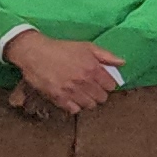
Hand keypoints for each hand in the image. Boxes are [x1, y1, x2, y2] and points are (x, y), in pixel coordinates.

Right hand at [6, 30, 123, 115]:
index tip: (101, 82)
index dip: (107, 84)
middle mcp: (84, 81)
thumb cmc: (61, 48)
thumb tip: (122, 63)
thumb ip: (106, 55)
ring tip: (81, 93)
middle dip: (98, 93)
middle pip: (102, 98)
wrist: (34, 53)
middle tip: (90, 88)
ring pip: (90, 105)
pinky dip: (74, 106)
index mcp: (93, 68)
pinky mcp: (58, 98)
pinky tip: (71, 98)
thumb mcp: (86, 46)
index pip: (111, 86)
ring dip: (87, 100)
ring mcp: (71, 91)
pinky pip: (74, 110)